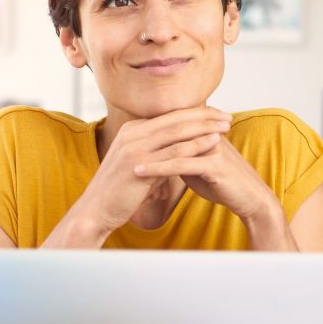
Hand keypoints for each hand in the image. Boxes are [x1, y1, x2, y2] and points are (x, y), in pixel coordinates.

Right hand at [71, 106, 233, 237]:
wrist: (96, 210)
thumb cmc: (118, 191)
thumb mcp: (137, 163)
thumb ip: (154, 151)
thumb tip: (174, 149)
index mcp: (131, 129)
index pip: (169, 116)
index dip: (194, 113)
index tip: (215, 114)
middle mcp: (132, 133)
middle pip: (175, 119)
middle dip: (204, 116)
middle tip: (227, 116)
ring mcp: (135, 147)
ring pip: (177, 131)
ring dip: (205, 127)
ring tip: (226, 126)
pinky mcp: (140, 164)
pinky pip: (174, 152)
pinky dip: (197, 145)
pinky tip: (214, 143)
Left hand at [131, 132, 281, 226]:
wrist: (249, 198)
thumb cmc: (223, 183)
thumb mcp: (196, 166)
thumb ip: (180, 155)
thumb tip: (160, 153)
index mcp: (203, 131)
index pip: (171, 125)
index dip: (148, 131)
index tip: (123, 138)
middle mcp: (207, 134)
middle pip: (169, 130)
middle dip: (142, 138)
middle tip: (116, 145)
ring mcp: (211, 147)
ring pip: (172, 146)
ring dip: (146, 152)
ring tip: (122, 159)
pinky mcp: (214, 164)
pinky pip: (180, 164)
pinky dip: (157, 168)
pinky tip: (140, 172)